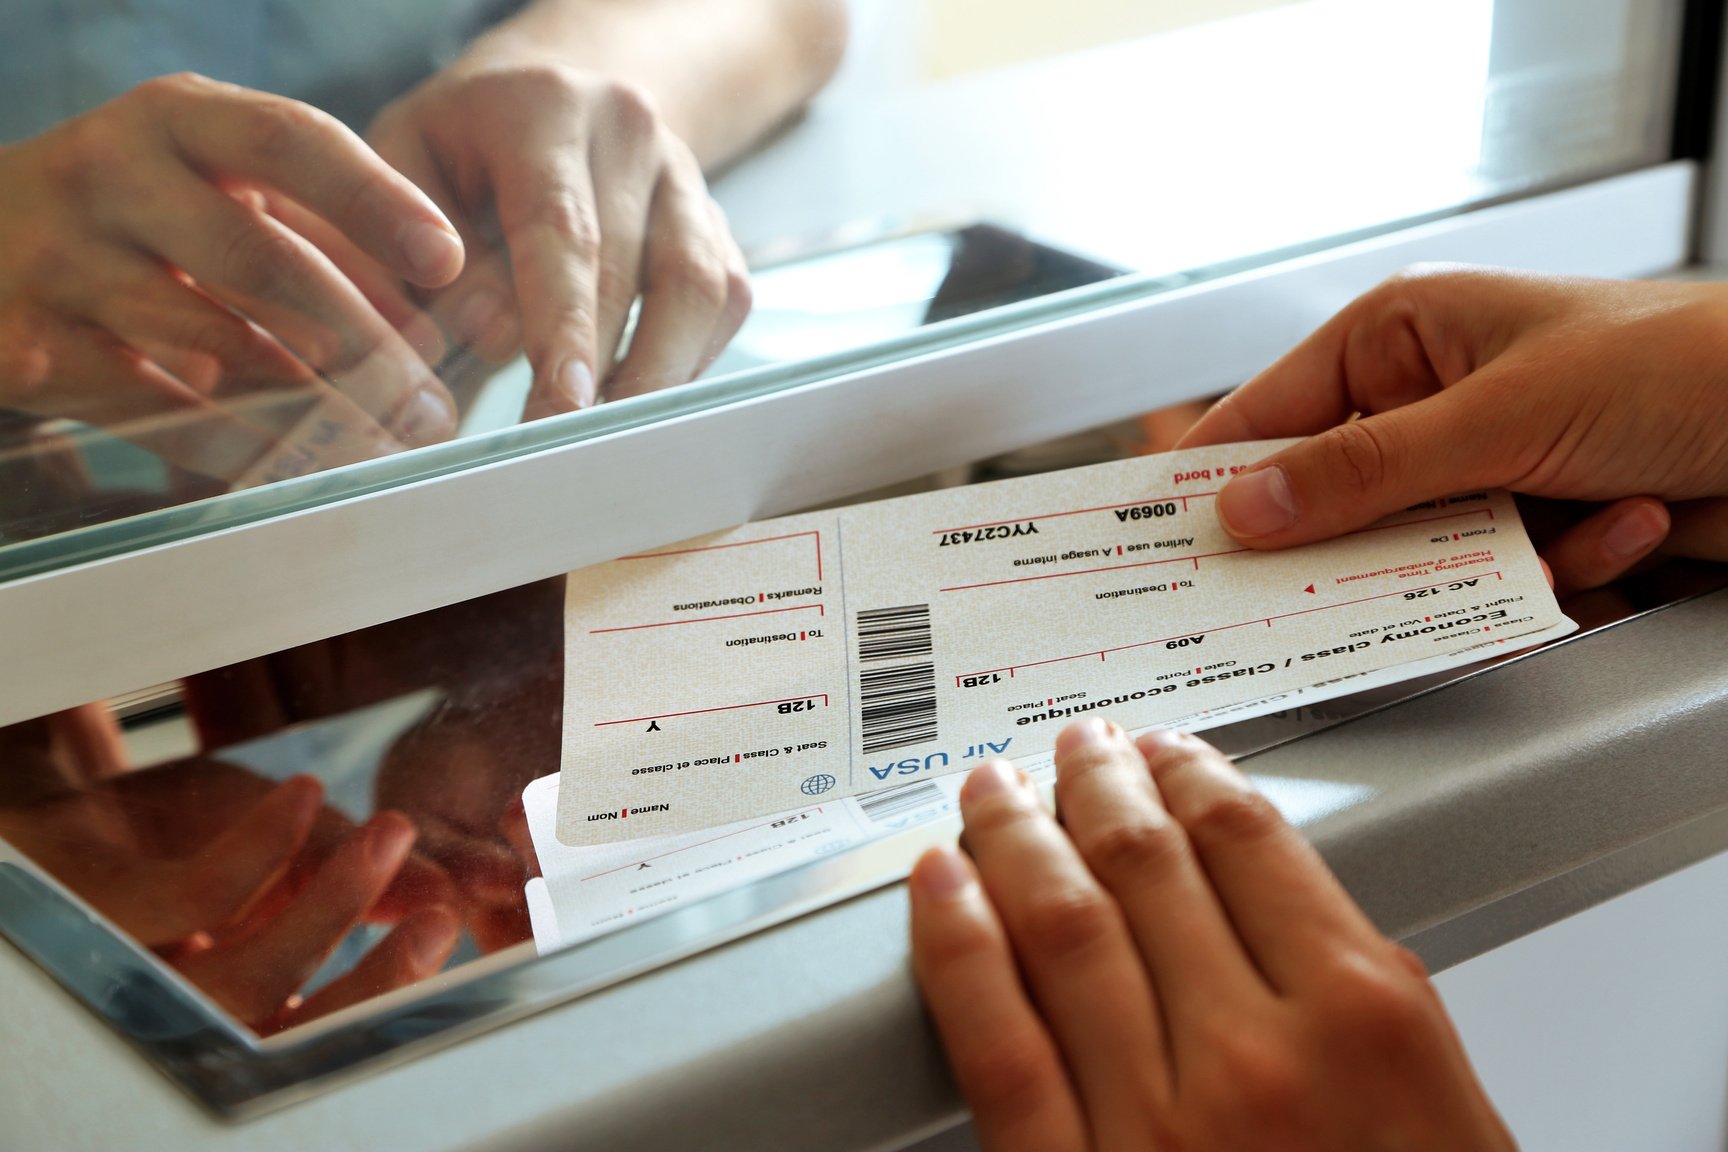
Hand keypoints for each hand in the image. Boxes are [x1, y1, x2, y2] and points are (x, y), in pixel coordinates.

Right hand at [0, 73, 463, 482]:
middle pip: (260, 258)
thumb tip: (423, 323)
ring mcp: (63, 260)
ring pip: (214, 342)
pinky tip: (301, 462)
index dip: (376, 203)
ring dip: (316, 403)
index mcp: (177, 119)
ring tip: (386, 439)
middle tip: (430, 400)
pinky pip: (158, 408)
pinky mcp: (31, 346)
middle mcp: (113, 175)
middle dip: (363, 338)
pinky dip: (240, 442)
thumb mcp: (216, 188)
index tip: (446, 261)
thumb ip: (317, 236)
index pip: (290, 141)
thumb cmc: (140, 213)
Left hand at [0, 754, 459, 1034]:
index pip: (306, 1031)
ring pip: (237, 986)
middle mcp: (173, 999)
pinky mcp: (92, 906)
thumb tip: (442, 890)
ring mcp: (129, 962)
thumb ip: (346, 864)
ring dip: (331, 910)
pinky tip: (305, 793)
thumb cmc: (165, 821)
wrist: (55, 768)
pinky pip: (192, 898)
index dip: (383, 997)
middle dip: (372, 984)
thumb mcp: (275, 836)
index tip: (446, 931)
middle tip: (437, 921)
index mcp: (225, 996)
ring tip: (389, 838)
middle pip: (277, 1037)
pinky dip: (263, 848)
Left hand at [367, 60, 750, 416]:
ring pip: (699, 291)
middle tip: (562, 447)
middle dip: (604, 372)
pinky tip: (637, 395)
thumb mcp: (401, 164)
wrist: (551, 93)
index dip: (565, 324)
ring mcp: (686, 177)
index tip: (560, 402)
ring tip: (605, 434)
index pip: (564, 228)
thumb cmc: (461, 145)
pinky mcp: (718, 223)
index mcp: (544, 106)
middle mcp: (631, 131)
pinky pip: (724, 305)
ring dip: (656, 375)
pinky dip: (686, 361)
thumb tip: (477, 338)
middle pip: (636, 270)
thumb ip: (411, 247)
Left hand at [909, 720, 1514, 1151]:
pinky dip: (957, 943)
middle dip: (1098, 785)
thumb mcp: (1447, 1122)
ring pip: (1061, 923)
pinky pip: (996, 1036)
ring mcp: (1152, 1116)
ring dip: (1018, 834)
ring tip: (996, 789)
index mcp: (1363, 1020)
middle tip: (1072, 747)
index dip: (1192, 776)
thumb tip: (1307, 922)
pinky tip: (938, 884)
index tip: (1165, 752)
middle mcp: (1252, 1052)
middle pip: (1147, 864)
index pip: (1252, 843)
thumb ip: (1373, 1013)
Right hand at [1178, 268, 1727, 591]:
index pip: (1271, 415)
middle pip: (1336, 502)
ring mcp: (1483, 469)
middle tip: (1351, 581)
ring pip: (1417, 558)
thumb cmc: (1685, 363)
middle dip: (1367, 545)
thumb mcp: (1502, 414)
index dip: (1217, 478)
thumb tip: (1250, 508)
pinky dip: (1559, 572)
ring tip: (1568, 522)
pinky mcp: (1533, 528)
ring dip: (1497, 558)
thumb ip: (1368, 471)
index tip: (1163, 541)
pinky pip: (1492, 582)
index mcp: (1404, 336)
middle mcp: (1433, 401)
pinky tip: (1629, 524)